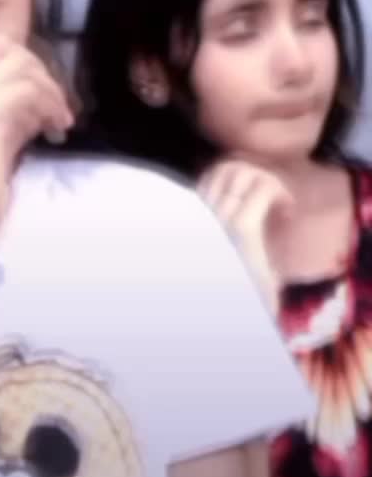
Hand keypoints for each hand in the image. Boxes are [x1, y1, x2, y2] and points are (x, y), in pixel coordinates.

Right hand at [0, 29, 73, 269]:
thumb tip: (32, 98)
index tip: (18, 66)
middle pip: (0, 46)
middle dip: (34, 67)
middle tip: (52, 96)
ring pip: (20, 65)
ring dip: (49, 88)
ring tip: (60, 118)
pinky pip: (30, 91)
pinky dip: (51, 106)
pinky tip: (56, 129)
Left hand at [197, 158, 293, 313]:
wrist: (191, 306)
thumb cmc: (239, 299)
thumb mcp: (265, 287)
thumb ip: (273, 266)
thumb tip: (283, 246)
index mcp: (240, 230)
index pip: (262, 185)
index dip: (280, 189)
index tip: (288, 209)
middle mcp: (216, 215)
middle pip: (240, 170)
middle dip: (263, 177)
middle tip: (274, 198)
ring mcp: (199, 211)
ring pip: (220, 171)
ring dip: (242, 177)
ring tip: (254, 195)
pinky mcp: (188, 212)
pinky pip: (205, 182)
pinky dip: (221, 182)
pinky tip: (233, 201)